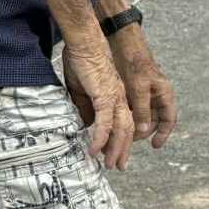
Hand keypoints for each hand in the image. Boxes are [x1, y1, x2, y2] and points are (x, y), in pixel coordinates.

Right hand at [62, 40, 133, 168]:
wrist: (83, 42)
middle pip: (126, 130)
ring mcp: (114, 98)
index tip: (112, 153)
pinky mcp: (104, 96)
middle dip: (122, 150)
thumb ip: (86, 107)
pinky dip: (100, 138)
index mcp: (116, 97)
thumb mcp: (82, 89)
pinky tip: (95, 150)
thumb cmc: (81, 61)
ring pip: (120, 130)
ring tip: (109, 164)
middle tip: (118, 166)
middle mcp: (120, 99)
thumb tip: (86, 124)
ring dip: (115, 149)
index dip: (119, 140)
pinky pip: (104, 122)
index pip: (122, 123)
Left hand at [107, 26, 177, 149]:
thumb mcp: (139, 88)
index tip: (155, 146)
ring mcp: (146, 94)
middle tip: (130, 140)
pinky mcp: (134, 92)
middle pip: (153, 121)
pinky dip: (127, 117)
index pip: (169, 119)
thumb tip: (143, 131)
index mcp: (164, 94)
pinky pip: (133, 109)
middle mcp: (157, 96)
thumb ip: (142, 110)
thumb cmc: (135, 63)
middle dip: (143, 132)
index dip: (163, 134)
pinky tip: (117, 122)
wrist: (124, 45)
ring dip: (134, 126)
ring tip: (122, 134)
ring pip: (142, 116)